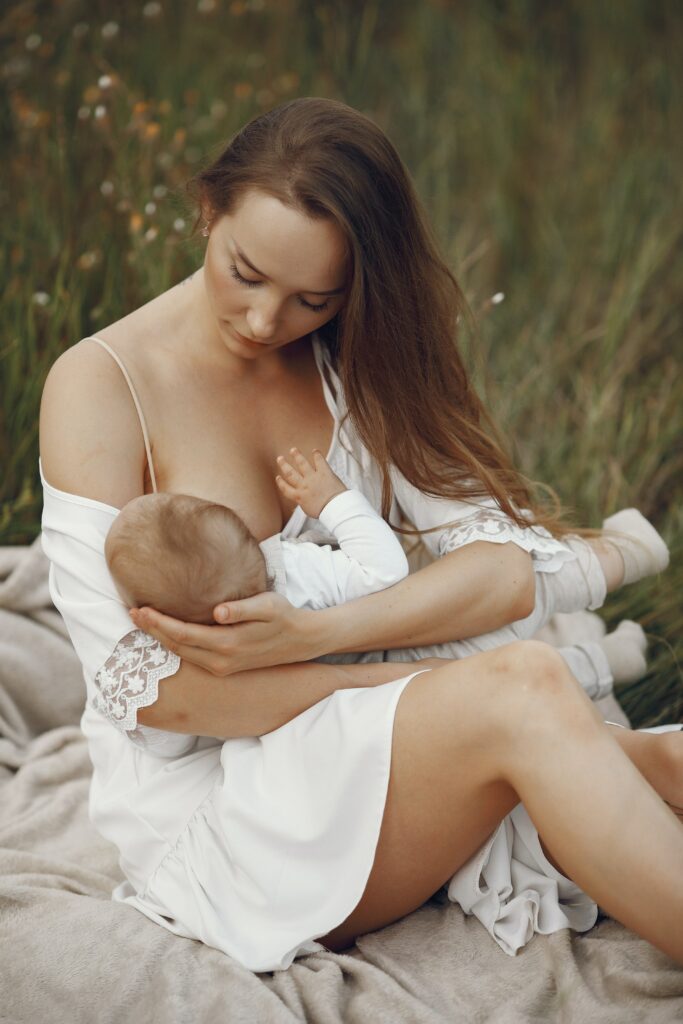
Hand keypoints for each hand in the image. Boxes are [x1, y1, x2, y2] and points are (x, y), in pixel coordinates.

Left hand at [129, 591, 319, 675]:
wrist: (302, 641)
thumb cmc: (284, 617)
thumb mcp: (268, 606)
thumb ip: (243, 608)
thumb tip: (219, 611)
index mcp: (227, 644)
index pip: (182, 634)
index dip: (158, 623)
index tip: (139, 609)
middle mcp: (220, 661)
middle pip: (176, 646)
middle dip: (151, 630)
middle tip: (131, 612)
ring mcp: (221, 667)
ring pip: (181, 654)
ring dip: (160, 638)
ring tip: (143, 621)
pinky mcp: (224, 667)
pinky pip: (191, 657)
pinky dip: (174, 645)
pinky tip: (166, 634)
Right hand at [275, 447, 346, 518]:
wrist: (334, 508)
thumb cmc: (324, 512)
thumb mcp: (309, 511)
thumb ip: (304, 504)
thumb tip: (301, 504)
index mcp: (299, 496)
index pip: (286, 489)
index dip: (281, 482)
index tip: (278, 477)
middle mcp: (303, 485)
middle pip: (290, 473)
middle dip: (284, 465)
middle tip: (280, 458)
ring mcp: (313, 478)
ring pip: (302, 464)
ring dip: (297, 456)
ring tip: (293, 450)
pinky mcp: (324, 473)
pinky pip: (319, 461)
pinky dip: (317, 455)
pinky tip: (315, 451)